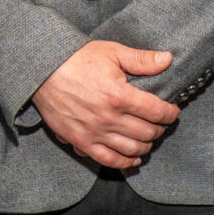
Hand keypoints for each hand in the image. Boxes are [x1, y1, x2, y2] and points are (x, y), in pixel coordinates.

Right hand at [31, 39, 178, 170]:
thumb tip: (168, 59)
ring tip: (148, 138)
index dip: (170, 113)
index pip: (157, 111)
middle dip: (160, 128)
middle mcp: (109, 118)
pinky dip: (126, 162)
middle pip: (148, 132)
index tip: (171, 111)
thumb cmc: (77, 59)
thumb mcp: (111, 52)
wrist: (42, 71)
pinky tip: (134, 158)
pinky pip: (109, 160)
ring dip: (146, 145)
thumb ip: (141, 59)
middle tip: (160, 123)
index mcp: (119, 95)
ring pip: (132, 149)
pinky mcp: (81, 141)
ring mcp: (95, 132)